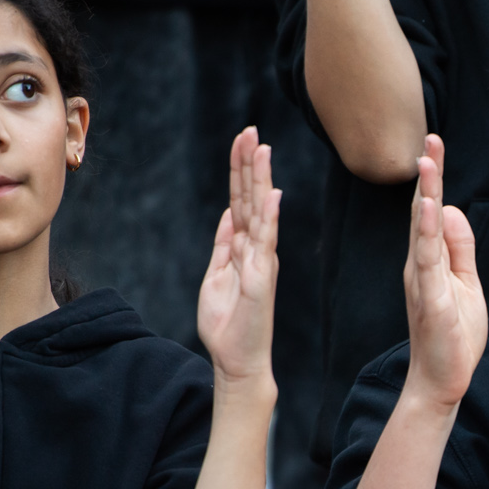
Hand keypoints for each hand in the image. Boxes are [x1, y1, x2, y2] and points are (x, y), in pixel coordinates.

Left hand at [197, 127, 279, 388]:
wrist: (236, 359)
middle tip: (250, 130)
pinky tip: (271, 194)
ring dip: (260, 179)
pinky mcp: (262, 277)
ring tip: (260, 148)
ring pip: (261, 212)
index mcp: (242, 247)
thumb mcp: (216, 275)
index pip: (241, 201)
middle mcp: (255, 249)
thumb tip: (229, 215)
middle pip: (252, 198)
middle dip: (250, 164)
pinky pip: (266, 242)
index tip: (242, 141)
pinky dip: (269, 217)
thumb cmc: (227, 324)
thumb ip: (224, 245)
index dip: (240, 171)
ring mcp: (261, 261)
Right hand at [400, 134, 485, 407]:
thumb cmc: (453, 334)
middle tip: (431, 139)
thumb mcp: (465, 282)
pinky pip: (427, 262)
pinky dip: (427, 234)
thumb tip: (449, 208)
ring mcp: (422, 282)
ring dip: (425, 196)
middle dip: (429, 176)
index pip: (432, 211)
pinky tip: (430, 211)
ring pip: (422, 231)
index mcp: (430, 259)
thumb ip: (459, 247)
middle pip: (423, 212)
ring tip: (428, 165)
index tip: (435, 144)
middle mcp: (420, 265)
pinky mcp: (429, 300)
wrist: (441, 380)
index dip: (435, 178)